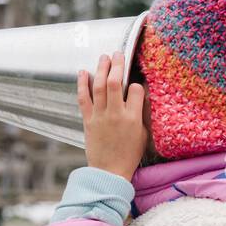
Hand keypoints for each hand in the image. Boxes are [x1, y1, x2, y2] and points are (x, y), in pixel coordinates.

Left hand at [77, 52, 146, 182]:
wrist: (109, 172)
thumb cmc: (129, 155)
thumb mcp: (143, 135)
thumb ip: (142, 114)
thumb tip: (141, 95)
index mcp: (132, 118)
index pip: (135, 90)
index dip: (136, 84)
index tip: (135, 84)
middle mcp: (115, 114)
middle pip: (114, 82)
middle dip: (117, 65)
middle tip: (118, 54)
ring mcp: (100, 116)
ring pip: (98, 86)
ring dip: (101, 68)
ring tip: (103, 57)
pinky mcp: (87, 120)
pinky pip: (83, 98)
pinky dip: (82, 84)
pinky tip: (83, 72)